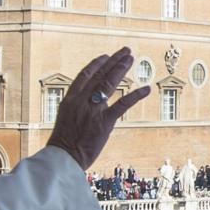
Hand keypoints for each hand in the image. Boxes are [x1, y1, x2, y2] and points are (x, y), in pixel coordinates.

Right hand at [47, 47, 150, 172]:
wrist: (63, 158)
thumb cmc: (64, 143)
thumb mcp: (66, 119)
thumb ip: (77, 107)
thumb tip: (88, 102)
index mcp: (70, 99)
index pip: (84, 75)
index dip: (96, 64)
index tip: (106, 56)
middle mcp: (81, 100)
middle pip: (100, 75)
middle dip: (114, 61)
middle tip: (126, 51)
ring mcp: (93, 110)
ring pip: (109, 83)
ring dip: (121, 69)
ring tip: (131, 59)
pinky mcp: (104, 122)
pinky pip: (122, 105)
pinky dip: (135, 95)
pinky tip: (146, 88)